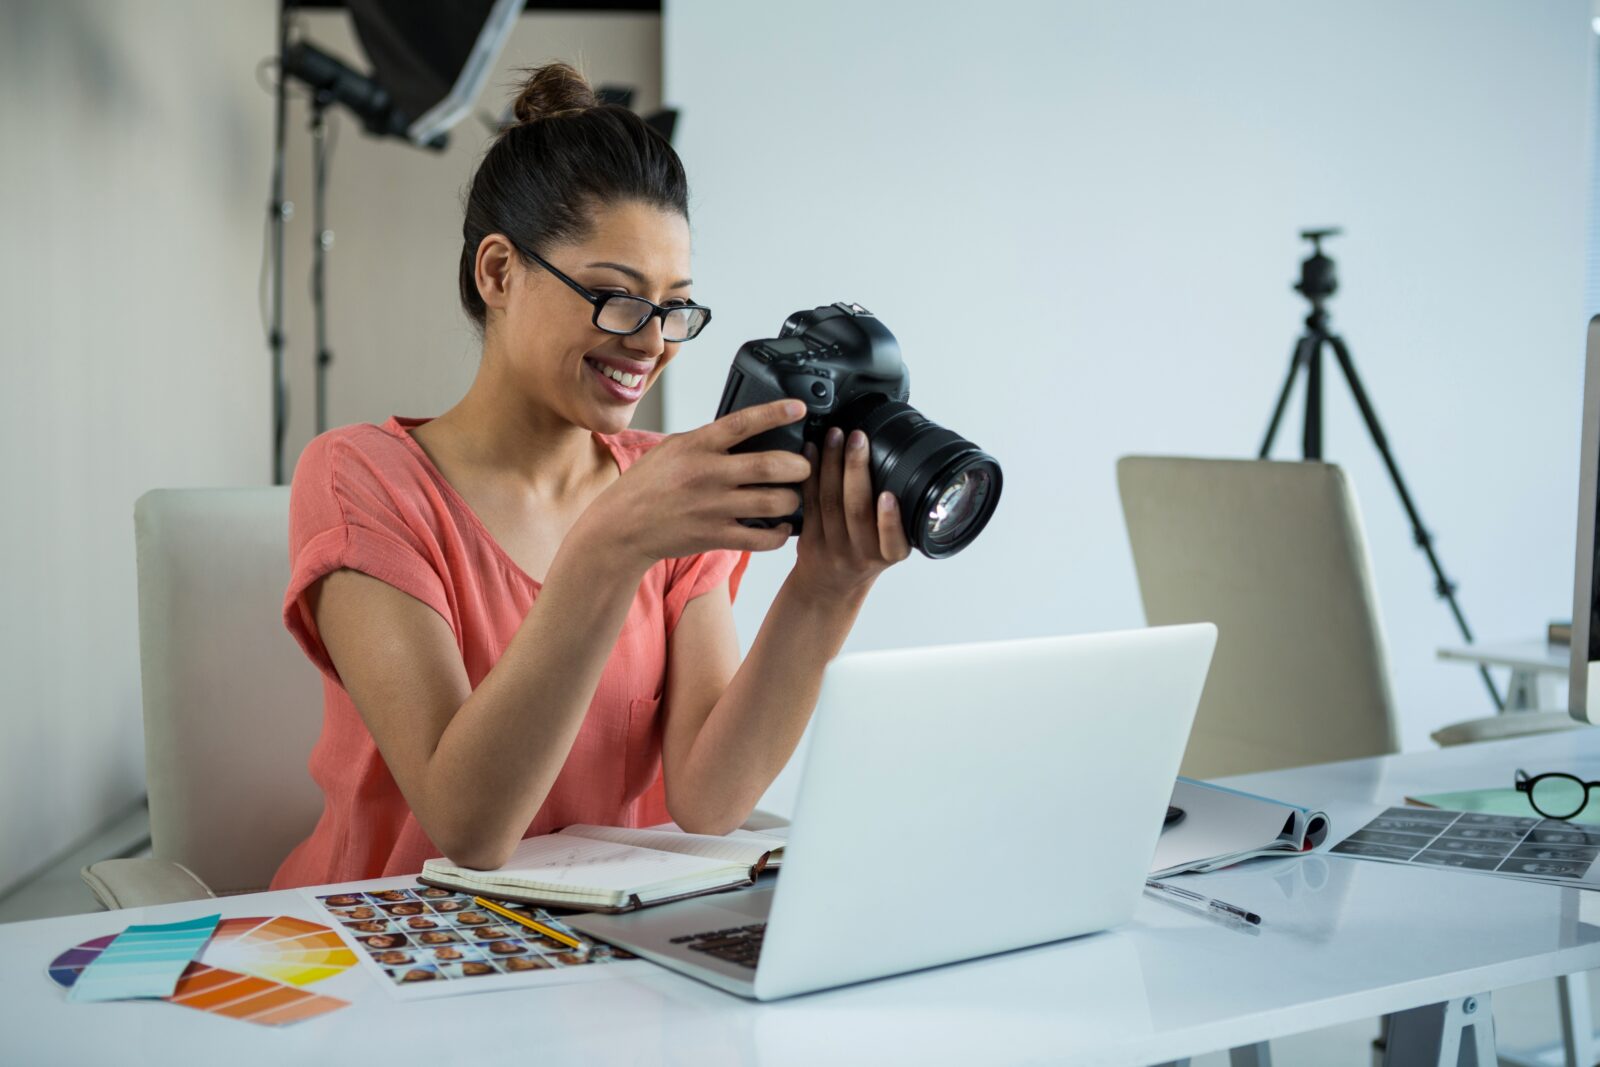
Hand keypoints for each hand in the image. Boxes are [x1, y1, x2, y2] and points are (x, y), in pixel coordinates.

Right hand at [582, 399, 813, 565]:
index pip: (743, 423)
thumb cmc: (647, 485)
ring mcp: (713, 508)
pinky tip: (782, 527)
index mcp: (697, 446)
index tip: (799, 408)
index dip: (775, 413)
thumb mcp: (672, 449)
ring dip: (793, 500)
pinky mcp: (715, 536)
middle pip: (771, 465)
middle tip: (804, 466)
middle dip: (799, 465)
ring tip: (792, 497)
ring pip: (774, 503)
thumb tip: (746, 430)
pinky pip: (762, 539)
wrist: (621, 527)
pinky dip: (781, 534)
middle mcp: (707, 474)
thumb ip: (708, 440)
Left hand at [792, 426, 912, 598]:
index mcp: (889, 554)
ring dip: (831, 463)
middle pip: (856, 510)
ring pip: (830, 501)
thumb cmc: (864, 559)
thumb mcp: (890, 547)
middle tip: (858, 438)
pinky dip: (811, 473)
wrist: (829, 588)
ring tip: (835, 435)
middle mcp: (861, 553)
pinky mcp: (808, 539)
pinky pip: (809, 502)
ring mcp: (832, 547)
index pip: (893, 540)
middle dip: (856, 469)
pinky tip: (811, 450)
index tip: (890, 496)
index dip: (890, 519)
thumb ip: (898, 519)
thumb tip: (903, 466)